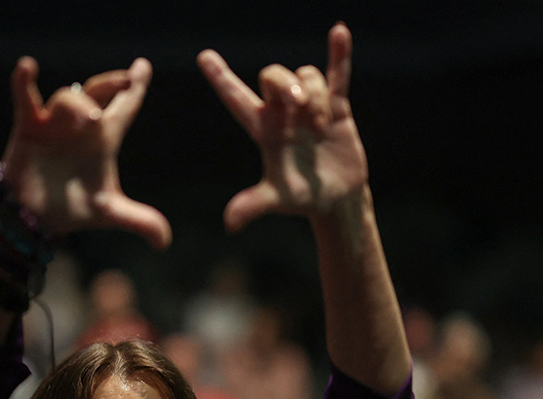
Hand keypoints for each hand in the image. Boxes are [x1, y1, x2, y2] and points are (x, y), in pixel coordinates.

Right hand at [0, 56, 170, 247]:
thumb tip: (165, 242)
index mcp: (104, 139)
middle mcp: (80, 126)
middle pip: (99, 93)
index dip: (135, 87)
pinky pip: (25, 98)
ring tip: (90, 119)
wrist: (34, 219)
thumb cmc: (71, 209)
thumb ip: (139, 220)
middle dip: (114, 84)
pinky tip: (27, 67)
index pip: (124, 108)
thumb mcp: (109, 212)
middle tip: (129, 80)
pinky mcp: (28, 127)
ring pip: (68, 98)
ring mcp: (54, 123)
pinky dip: (23, 82)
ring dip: (78, 104)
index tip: (144, 66)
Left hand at [197, 23, 367, 230]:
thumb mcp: (276, 199)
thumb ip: (252, 205)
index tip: (203, 56)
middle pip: (273, 76)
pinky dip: (339, 53)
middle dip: (287, 85)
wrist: (337, 198)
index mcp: (262, 128)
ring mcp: (308, 106)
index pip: (235, 97)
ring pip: (306, 76)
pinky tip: (338, 31)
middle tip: (301, 110)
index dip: (220, 77)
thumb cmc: (302, 199)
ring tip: (321, 127)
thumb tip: (230, 223)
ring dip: (315, 96)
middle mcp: (282, 112)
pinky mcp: (336, 106)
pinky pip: (336, 73)